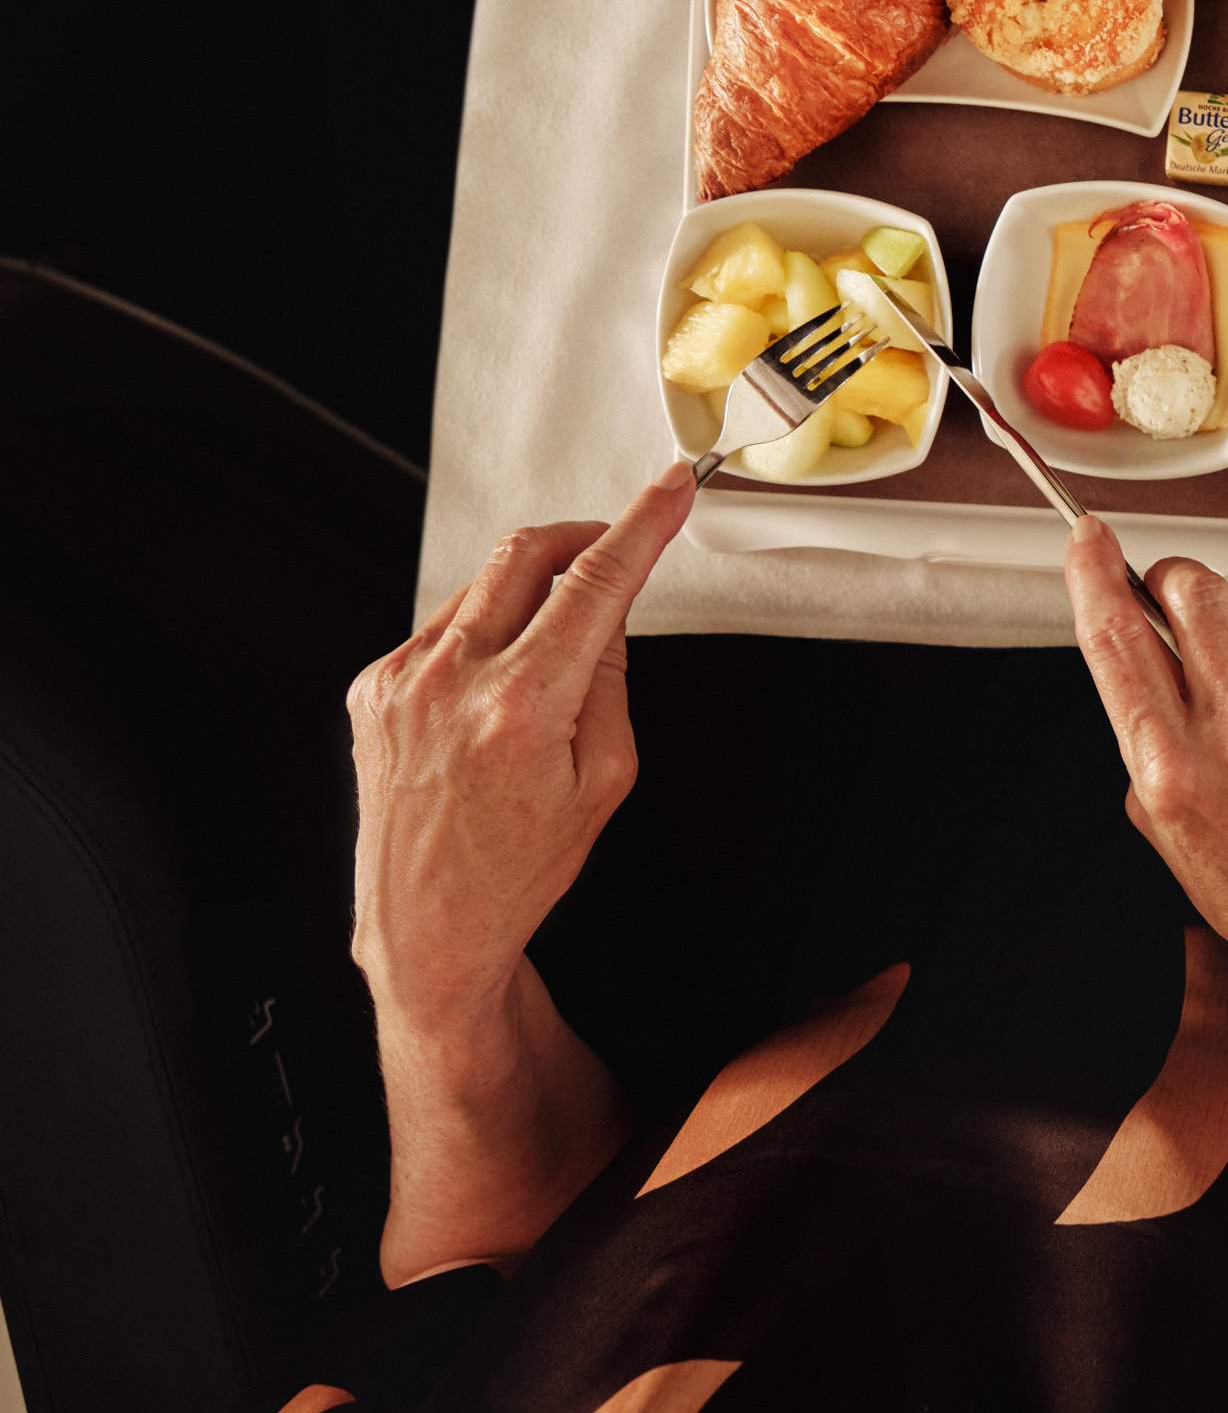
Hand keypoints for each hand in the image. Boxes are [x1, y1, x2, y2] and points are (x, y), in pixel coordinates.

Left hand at [349, 464, 694, 1020]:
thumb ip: (609, 681)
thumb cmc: (519, 866)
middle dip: (582, 536)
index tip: (671, 489)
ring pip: (483, 586)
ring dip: (530, 592)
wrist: (428, 923)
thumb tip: (607, 610)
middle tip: (613, 547)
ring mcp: (401, 680)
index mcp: (522, 707)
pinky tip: (496, 689)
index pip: (596, 584)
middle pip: (528, 553)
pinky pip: (443, 627)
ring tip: (550, 656)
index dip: (644, 525)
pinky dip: (483, 634)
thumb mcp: (604, 779)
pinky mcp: (372, 687)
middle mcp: (452, 682)